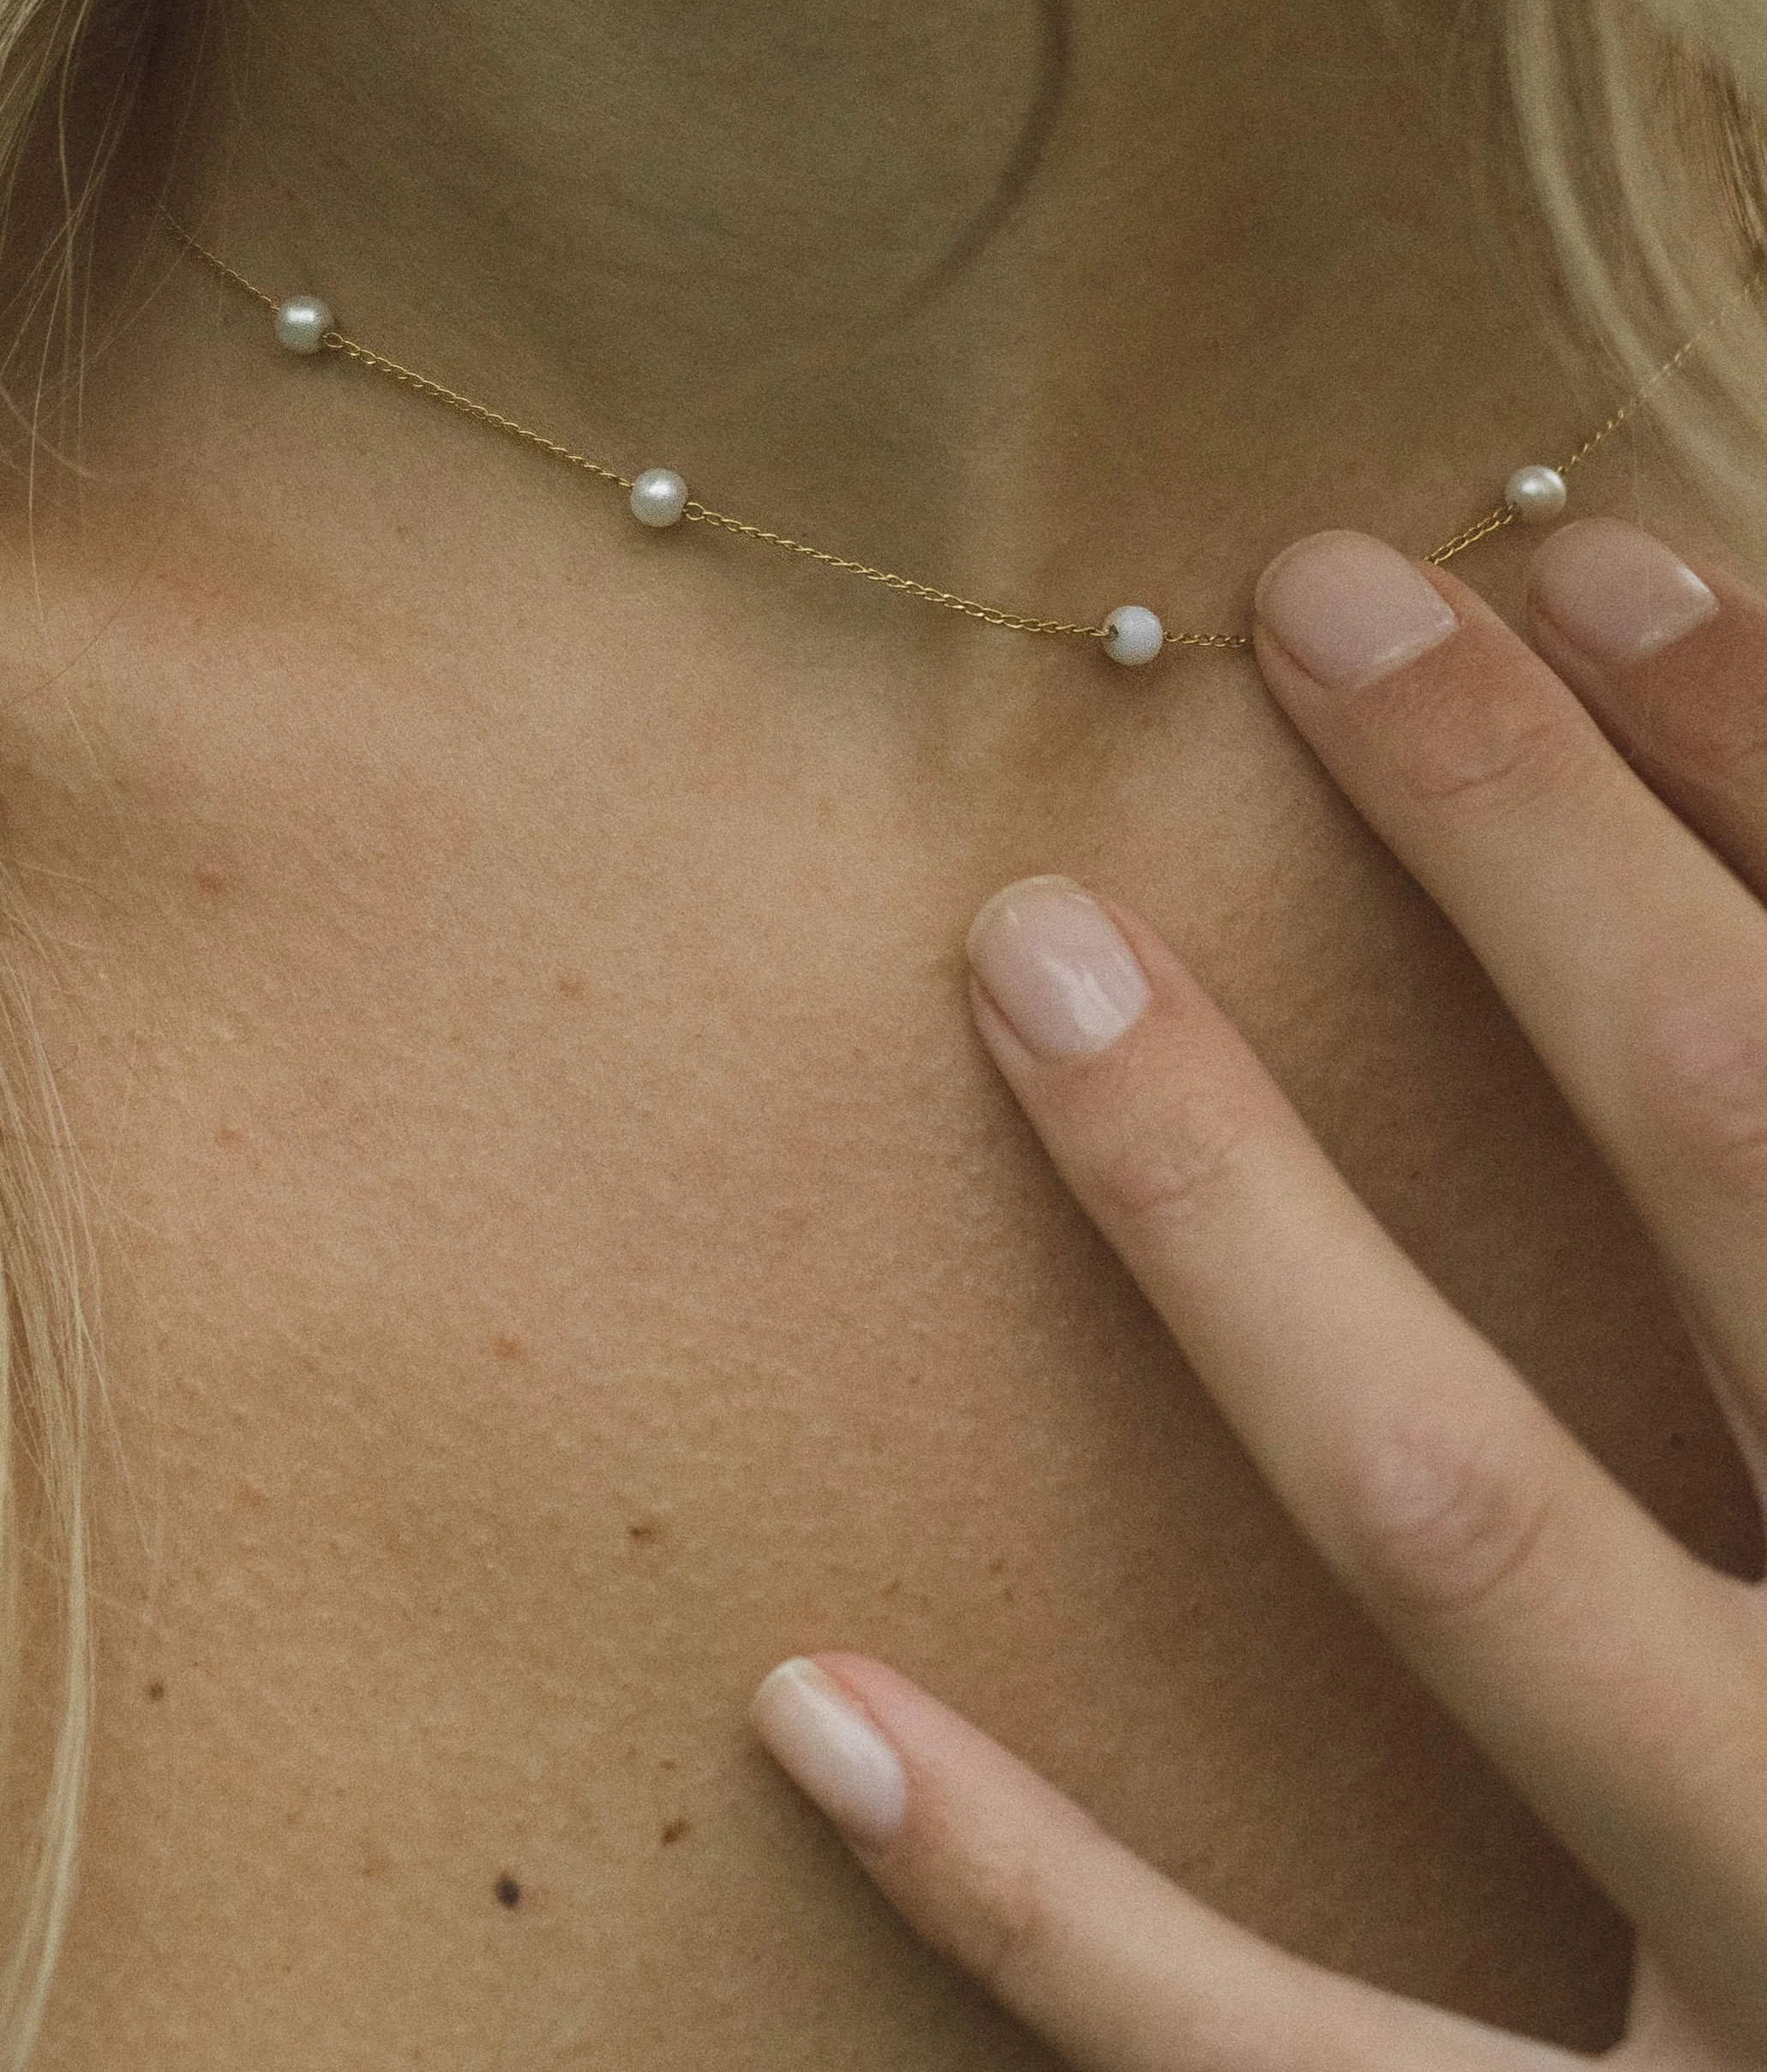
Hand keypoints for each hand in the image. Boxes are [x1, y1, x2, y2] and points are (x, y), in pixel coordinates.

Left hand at [749, 518, 1766, 2065]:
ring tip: (1032, 951)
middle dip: (1550, 859)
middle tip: (1327, 602)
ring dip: (1238, 1213)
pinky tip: (812, 1694)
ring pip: (1477, 1536)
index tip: (1584, 562)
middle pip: (1747, 1167)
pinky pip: (1289, 2068)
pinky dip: (1048, 1901)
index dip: (1763, 771)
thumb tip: (1681, 959)